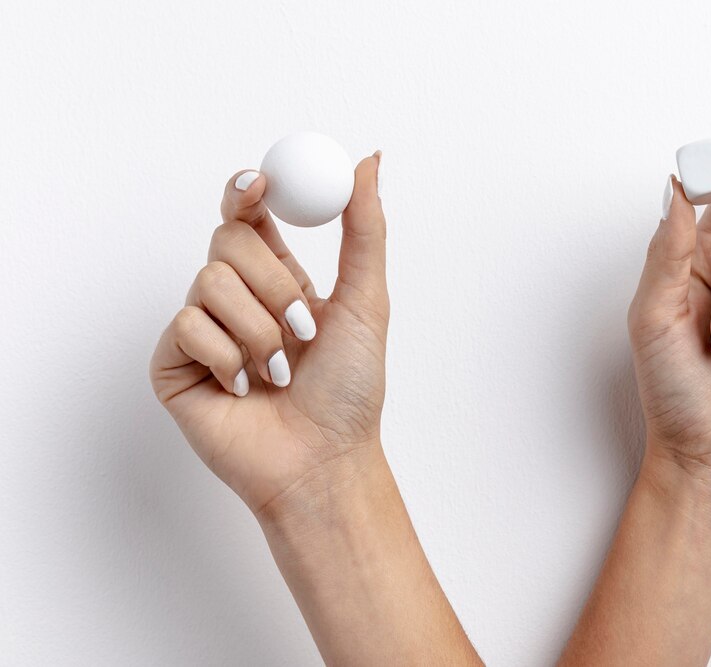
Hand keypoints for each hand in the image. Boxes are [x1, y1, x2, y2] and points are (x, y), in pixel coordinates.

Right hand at [150, 153, 386, 513]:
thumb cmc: (351, 390)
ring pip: (208, 280)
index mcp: (279, 278)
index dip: (247, 192)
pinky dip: (227, 356)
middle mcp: (237, 298)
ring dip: (258, 328)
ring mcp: (203, 329)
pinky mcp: (174, 363)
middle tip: (303, 327)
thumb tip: (369, 160)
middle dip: (274, 282)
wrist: (324, 459)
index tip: (261, 186)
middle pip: (228, 240)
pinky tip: (243, 388)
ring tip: (279, 371)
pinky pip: (187, 325)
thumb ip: (364, 229)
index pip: (249, 216)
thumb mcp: (367, 300)